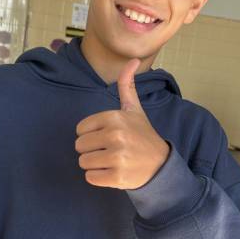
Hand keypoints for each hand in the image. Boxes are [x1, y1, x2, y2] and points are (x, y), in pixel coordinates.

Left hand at [75, 59, 169, 188]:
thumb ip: (127, 85)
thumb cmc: (142, 136)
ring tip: (112, 161)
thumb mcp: (134, 110)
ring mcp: (117, 157)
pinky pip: (90, 178)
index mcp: (115, 117)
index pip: (80, 130)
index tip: (108, 137)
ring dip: (95, 165)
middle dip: (92, 151)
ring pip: (83, 162)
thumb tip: (133, 60)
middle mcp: (115, 135)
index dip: (91, 135)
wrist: (160, 165)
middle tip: (111, 151)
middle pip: (80, 146)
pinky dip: (99, 178)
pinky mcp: (117, 177)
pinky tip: (114, 172)